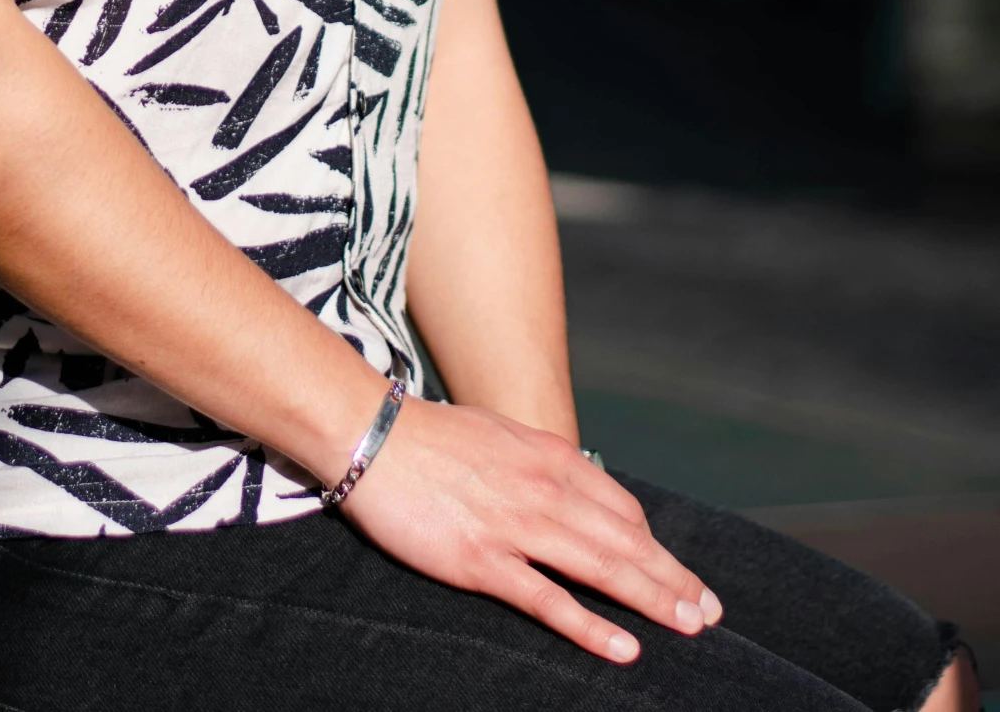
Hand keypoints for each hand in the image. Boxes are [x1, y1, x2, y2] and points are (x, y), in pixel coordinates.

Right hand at [342, 397, 722, 663]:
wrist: (373, 435)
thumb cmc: (432, 436)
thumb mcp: (501, 434)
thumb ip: (540, 462)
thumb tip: (573, 486)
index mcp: (549, 457)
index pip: (621, 508)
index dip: (655, 544)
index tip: (678, 574)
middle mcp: (544, 489)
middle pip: (625, 541)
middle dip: (673, 579)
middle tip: (710, 612)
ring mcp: (516, 526)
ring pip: (602, 568)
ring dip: (653, 600)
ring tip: (689, 628)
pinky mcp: (483, 561)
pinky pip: (548, 600)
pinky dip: (591, 627)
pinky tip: (623, 648)